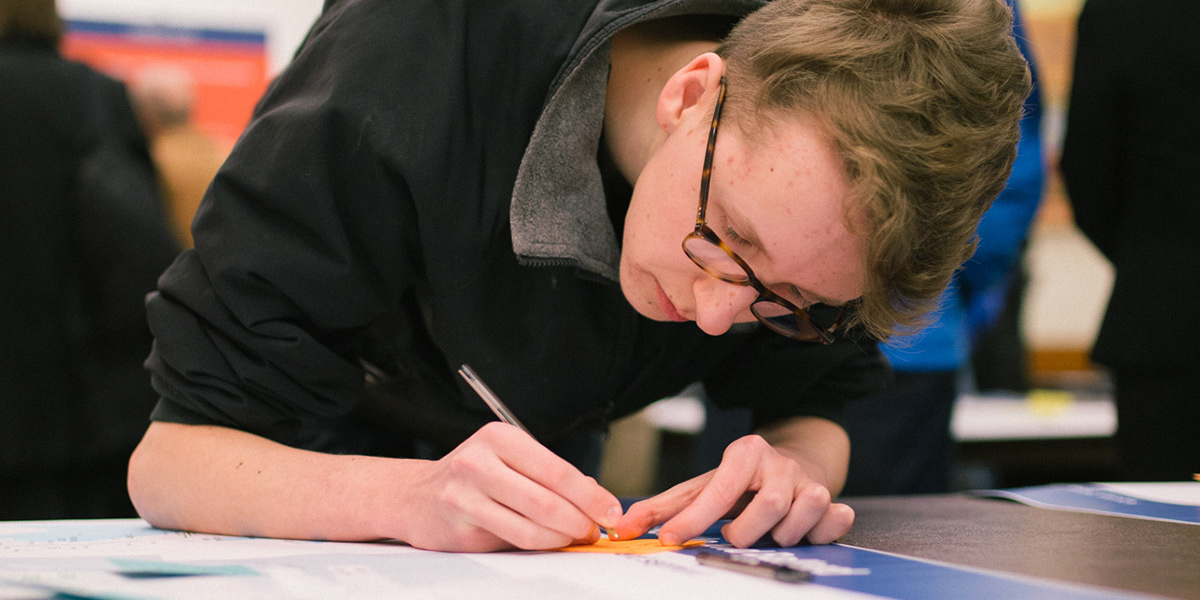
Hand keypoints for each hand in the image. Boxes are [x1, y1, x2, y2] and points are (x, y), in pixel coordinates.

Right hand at [398, 422, 622, 551]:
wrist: (416, 497)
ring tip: (576, 537)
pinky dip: (541, 544)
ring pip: (532, 524)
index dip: (591, 495)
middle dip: (581, 519)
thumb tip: (598, 497)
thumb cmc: (473, 478)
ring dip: (563, 536)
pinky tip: (551, 542)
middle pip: (547, 498)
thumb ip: (549, 476)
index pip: (557, 469)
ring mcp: (466, 494)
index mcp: (500, 437)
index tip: (612, 511)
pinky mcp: (460, 526)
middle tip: (596, 530)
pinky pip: (513, 540)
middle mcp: (480, 461)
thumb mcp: (510, 461)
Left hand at [614, 434, 852, 546]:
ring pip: (801, 516)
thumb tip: (623, 527)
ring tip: (770, 534)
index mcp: (745, 453)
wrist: (795, 462)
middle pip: (768, 507)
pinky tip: (809, 533)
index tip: (672, 540)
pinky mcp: (833, 500)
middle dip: (747, 532)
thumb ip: (664, 507)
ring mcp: (809, 482)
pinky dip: (823, 532)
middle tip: (737, 536)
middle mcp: (780, 464)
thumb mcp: (702, 486)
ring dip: (782, 536)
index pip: (719, 490)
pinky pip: (835, 520)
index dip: (695, 518)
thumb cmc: (741, 481)